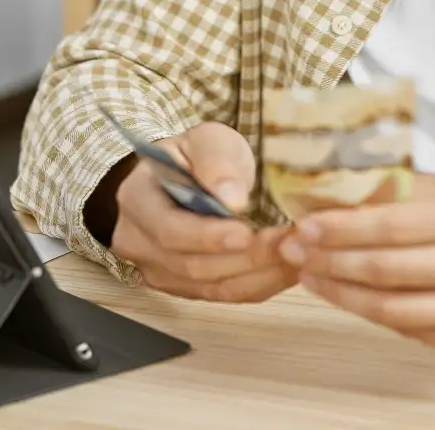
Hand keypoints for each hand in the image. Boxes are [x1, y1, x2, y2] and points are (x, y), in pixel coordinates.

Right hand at [106, 122, 295, 302]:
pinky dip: (260, 284)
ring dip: (259, 275)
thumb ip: (217, 161)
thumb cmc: (195, 156)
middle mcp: (139, 243)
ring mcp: (159, 271)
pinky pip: (224, 295)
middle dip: (245, 258)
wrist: (185, 177)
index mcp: (136, 200)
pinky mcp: (184, 288)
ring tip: (297, 254)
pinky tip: (288, 268)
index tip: (247, 232)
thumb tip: (232, 199)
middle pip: (192, 266)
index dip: (208, 237)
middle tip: (288, 242)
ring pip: (212, 287)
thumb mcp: (207, 140)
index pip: (169, 231)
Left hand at [278, 174, 434, 356]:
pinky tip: (347, 295)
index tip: (304, 226)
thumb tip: (326, 195)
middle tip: (295, 251)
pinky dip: (371, 312)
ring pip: (395, 309)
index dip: (343, 228)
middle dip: (332, 261)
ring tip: (310, 275)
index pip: (397, 224)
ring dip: (342, 293)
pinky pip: (411, 331)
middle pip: (391, 271)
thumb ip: (396, 190)